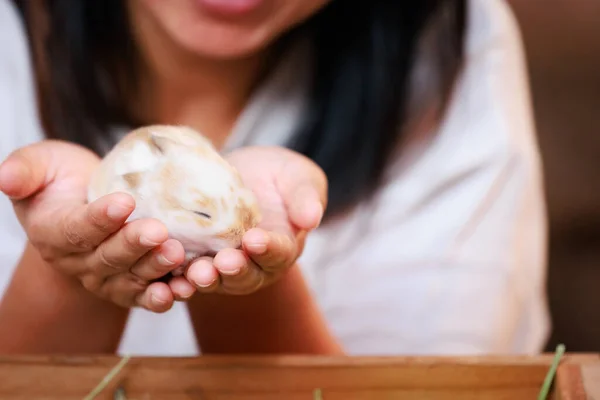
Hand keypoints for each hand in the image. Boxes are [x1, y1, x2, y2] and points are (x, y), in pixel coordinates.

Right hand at [0, 140, 194, 311]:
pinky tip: (182, 290)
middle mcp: (76, 261)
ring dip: (153, 270)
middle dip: (133, 245)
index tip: (124, 202)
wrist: (87, 201)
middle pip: (106, 257)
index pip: (75, 229)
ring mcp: (103, 277)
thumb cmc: (65, 178)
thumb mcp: (43, 163)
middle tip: (158, 231)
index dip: (99, 219)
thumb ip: (25, 169)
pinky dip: (162, 296)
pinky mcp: (128, 285)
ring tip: (176, 254)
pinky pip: (143, 296)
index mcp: (52, 231)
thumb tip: (4, 177)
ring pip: (128, 279)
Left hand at [184, 146, 326, 294]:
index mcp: (283, 247)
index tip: (255, 240)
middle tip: (222, 263)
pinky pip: (186, 275)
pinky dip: (177, 280)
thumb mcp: (298, 177)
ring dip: (204, 279)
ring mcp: (223, 266)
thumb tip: (312, 217)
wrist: (241, 174)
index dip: (268, 249)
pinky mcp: (195, 260)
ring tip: (194, 273)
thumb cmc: (278, 175)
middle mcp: (254, 265)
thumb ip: (306, 196)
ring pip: (215, 280)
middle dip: (234, 271)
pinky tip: (166, 278)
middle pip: (246, 275)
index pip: (279, 252)